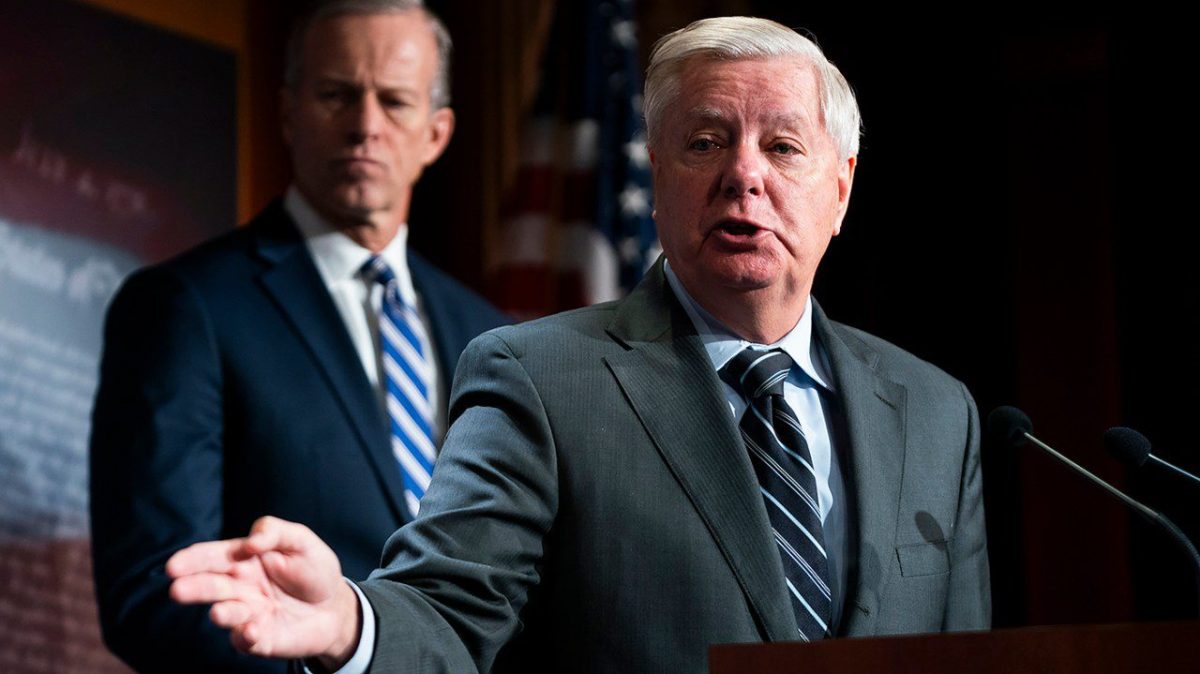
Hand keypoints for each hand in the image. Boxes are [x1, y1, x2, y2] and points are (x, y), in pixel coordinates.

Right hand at [167, 516, 360, 667]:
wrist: (335, 607)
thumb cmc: (314, 570)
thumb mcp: (301, 540)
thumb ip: (274, 532)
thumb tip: (250, 542)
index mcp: (244, 560)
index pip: (213, 557)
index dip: (193, 560)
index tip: (175, 565)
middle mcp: (239, 588)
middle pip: (212, 585)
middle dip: (194, 587)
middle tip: (177, 590)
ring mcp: (247, 615)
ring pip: (226, 613)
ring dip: (221, 613)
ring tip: (218, 612)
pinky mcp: (259, 639)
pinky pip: (246, 640)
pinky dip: (247, 636)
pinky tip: (254, 629)